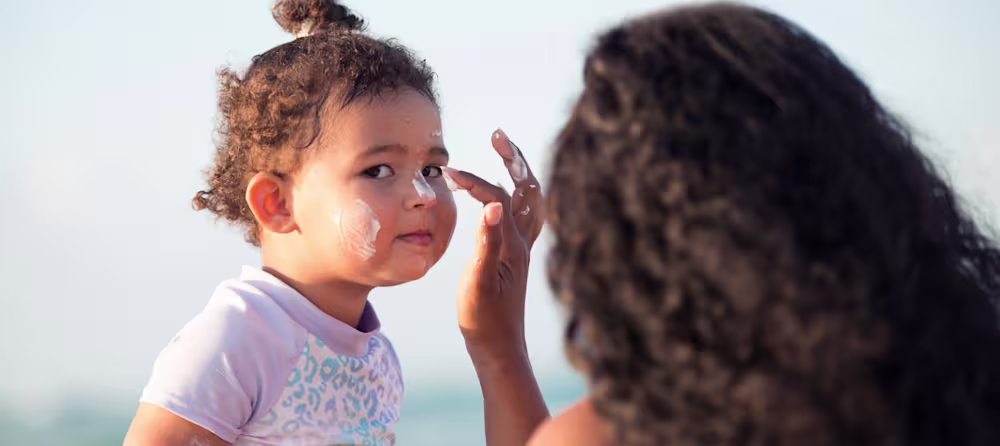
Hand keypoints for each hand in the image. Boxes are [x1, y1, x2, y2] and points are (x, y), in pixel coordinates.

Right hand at [444, 129, 544, 364]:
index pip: (498, 198)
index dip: (476, 182)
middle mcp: (523, 243)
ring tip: (504, 152)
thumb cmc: (483, 320)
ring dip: (519, 173)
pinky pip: (524, 215)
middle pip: (528, 189)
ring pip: (530, 200)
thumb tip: (493, 204)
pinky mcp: (515, 257)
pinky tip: (500, 195)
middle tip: (498, 135)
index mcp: (514, 246)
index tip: (450, 173)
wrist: (498, 348)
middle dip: (515, 159)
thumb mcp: (478, 282)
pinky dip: (516, 195)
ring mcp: (522, 249)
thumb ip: (486, 243)